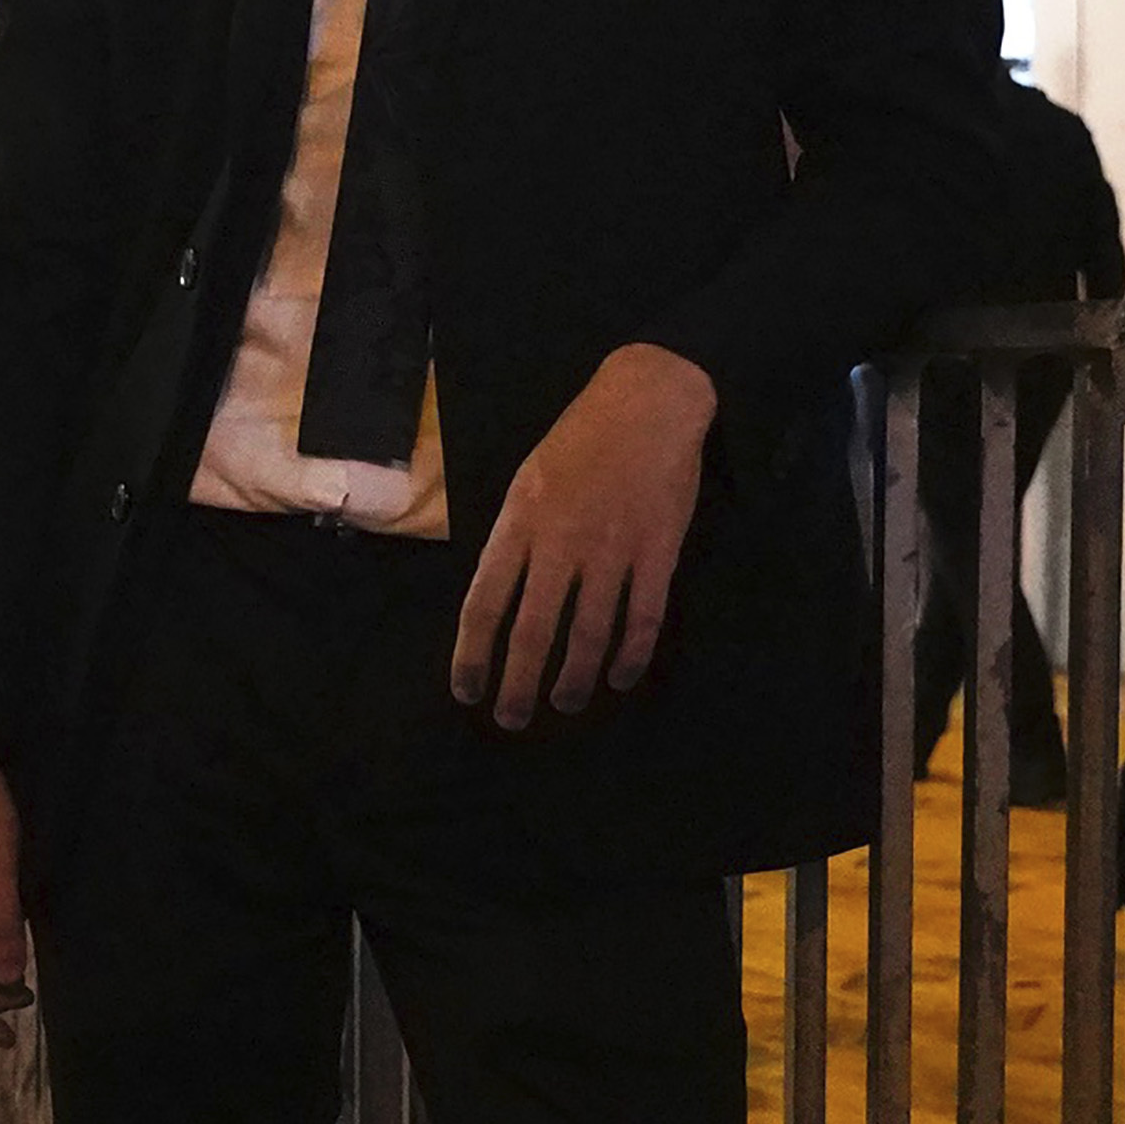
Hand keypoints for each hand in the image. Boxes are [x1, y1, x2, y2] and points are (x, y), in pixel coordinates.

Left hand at [452, 344, 718, 729]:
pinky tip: (620, 678)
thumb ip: (515, 539)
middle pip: (532, 631)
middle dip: (518, 684)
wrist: (648, 403)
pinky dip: (631, 656)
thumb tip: (501, 597)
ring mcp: (612, 551)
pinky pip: (643, 619)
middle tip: (511, 720)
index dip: (472, 655)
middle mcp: (561, 544)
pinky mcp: (658, 554)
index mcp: (520, 524)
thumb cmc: (580, 439)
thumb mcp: (526, 481)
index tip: (466, 691)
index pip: (484, 603)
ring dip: (573, 679)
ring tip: (564, 706)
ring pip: (588, 634)